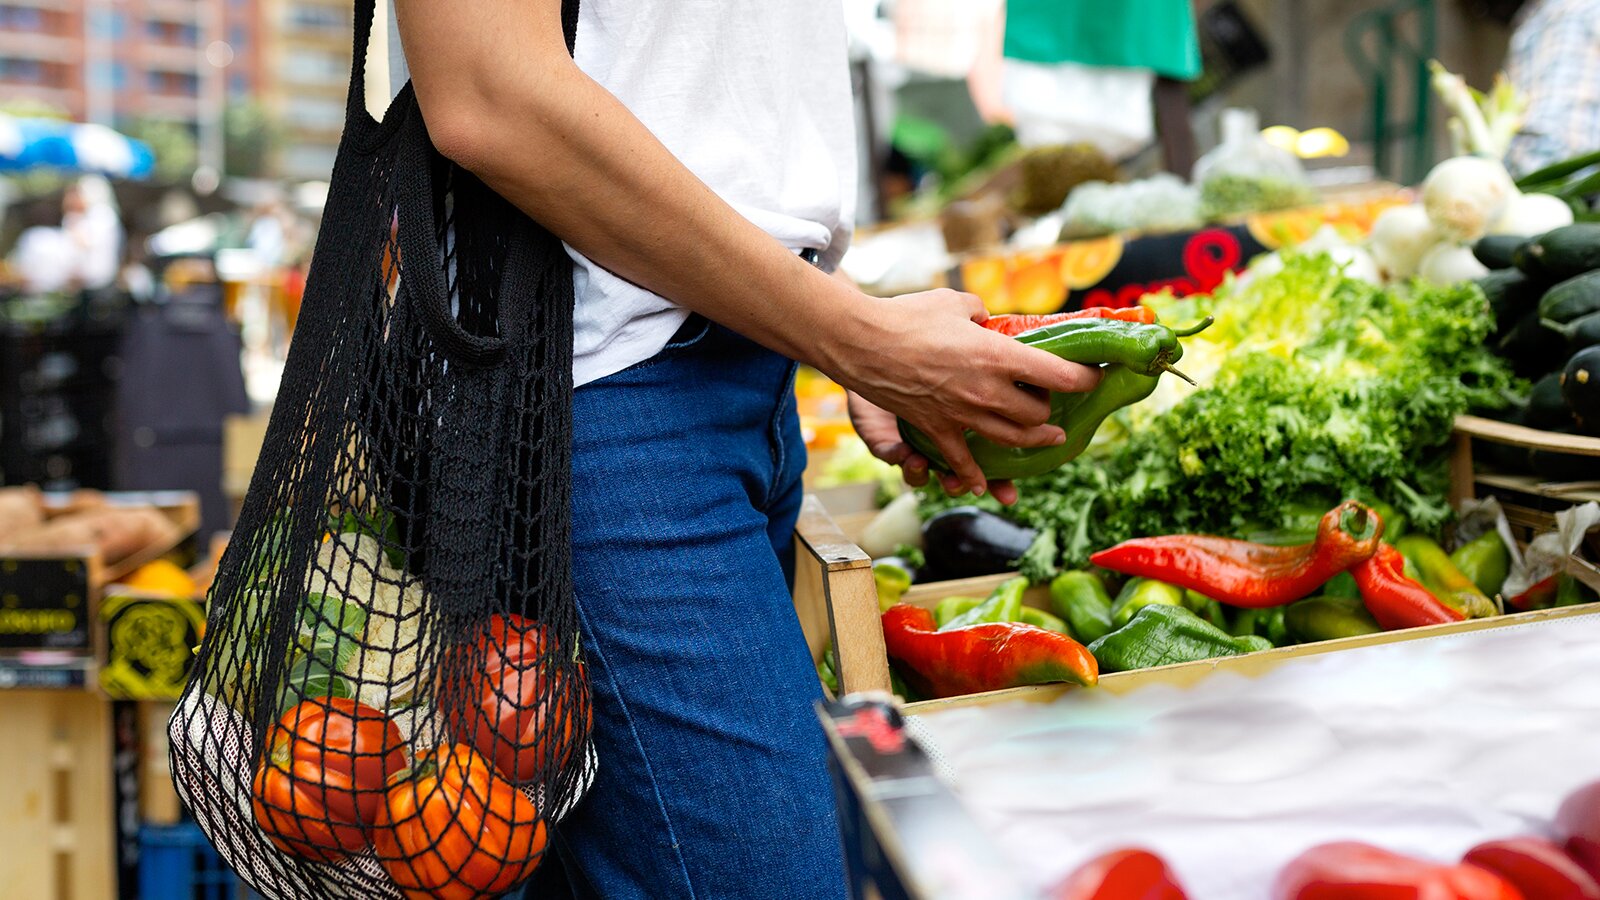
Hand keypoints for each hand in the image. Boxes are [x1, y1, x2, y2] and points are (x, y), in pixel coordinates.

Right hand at [819, 288, 1101, 497]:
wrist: (863, 342)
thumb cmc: (909, 316)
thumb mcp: (954, 302)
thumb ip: (978, 313)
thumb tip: (985, 319)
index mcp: (998, 355)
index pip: (1059, 375)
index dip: (1084, 379)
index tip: (1094, 377)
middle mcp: (987, 390)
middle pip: (1037, 414)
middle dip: (1051, 410)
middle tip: (1055, 402)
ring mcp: (962, 415)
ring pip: (1011, 439)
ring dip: (1033, 441)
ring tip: (1049, 438)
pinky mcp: (936, 429)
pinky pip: (961, 461)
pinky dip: (973, 476)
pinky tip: (984, 485)